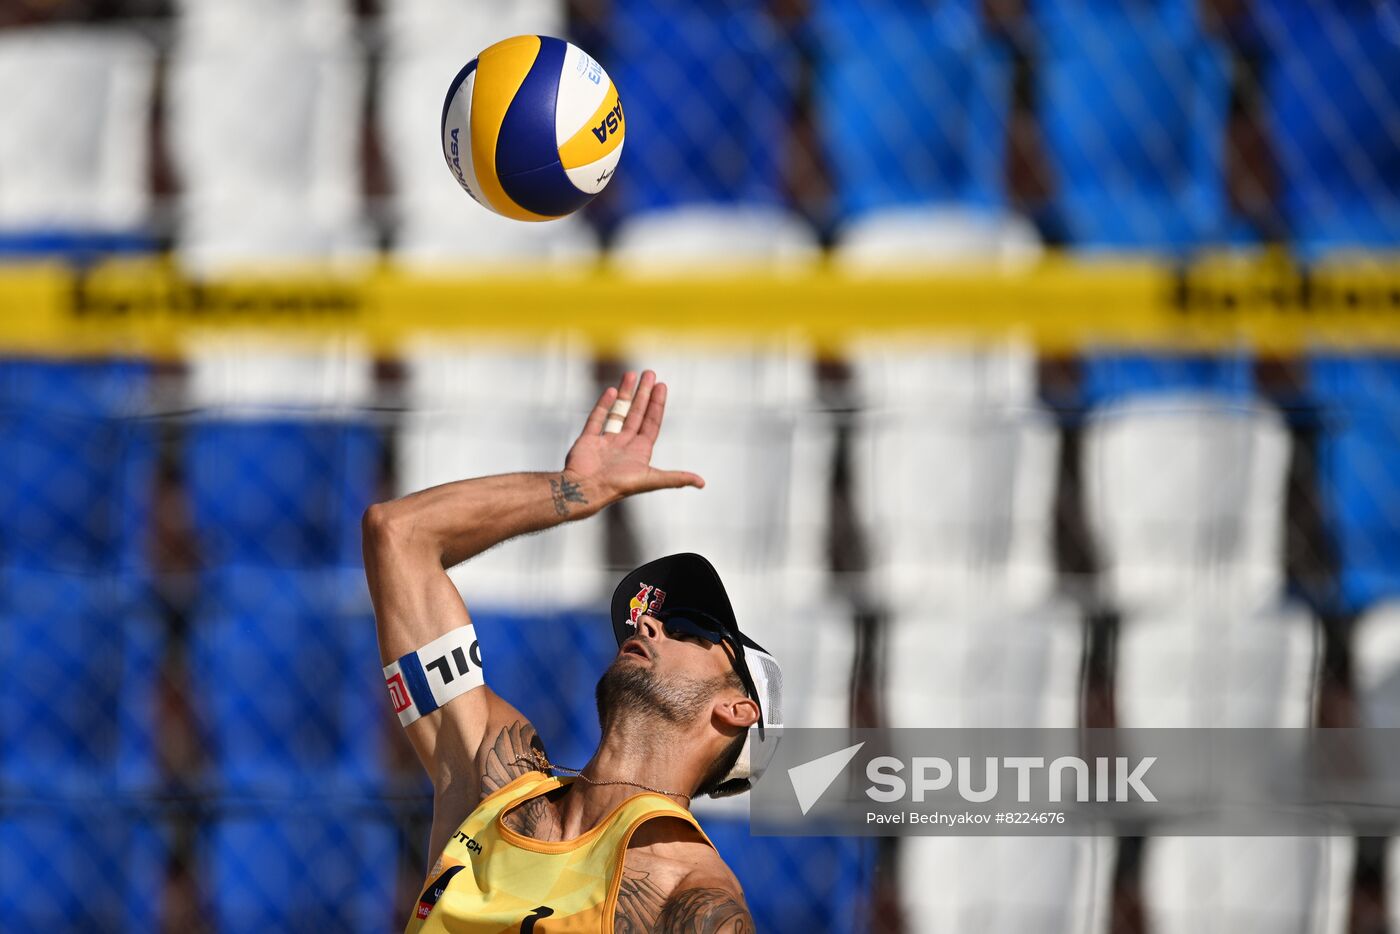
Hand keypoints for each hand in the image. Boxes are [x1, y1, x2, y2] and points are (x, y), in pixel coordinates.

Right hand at [564, 370, 704, 505]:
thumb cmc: (619, 485)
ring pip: (618, 412)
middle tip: (649, 373)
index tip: (662, 385)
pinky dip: (604, 404)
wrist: (586, 489)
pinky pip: (597, 418)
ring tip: (631, 374)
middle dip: (644, 394)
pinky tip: (612, 391)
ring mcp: (606, 441)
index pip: (652, 422)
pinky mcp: (588, 439)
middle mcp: (624, 445)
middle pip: (637, 414)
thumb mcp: (652, 480)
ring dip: (625, 394)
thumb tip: (703, 483)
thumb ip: (676, 478)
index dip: (657, 404)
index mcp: (639, 451)